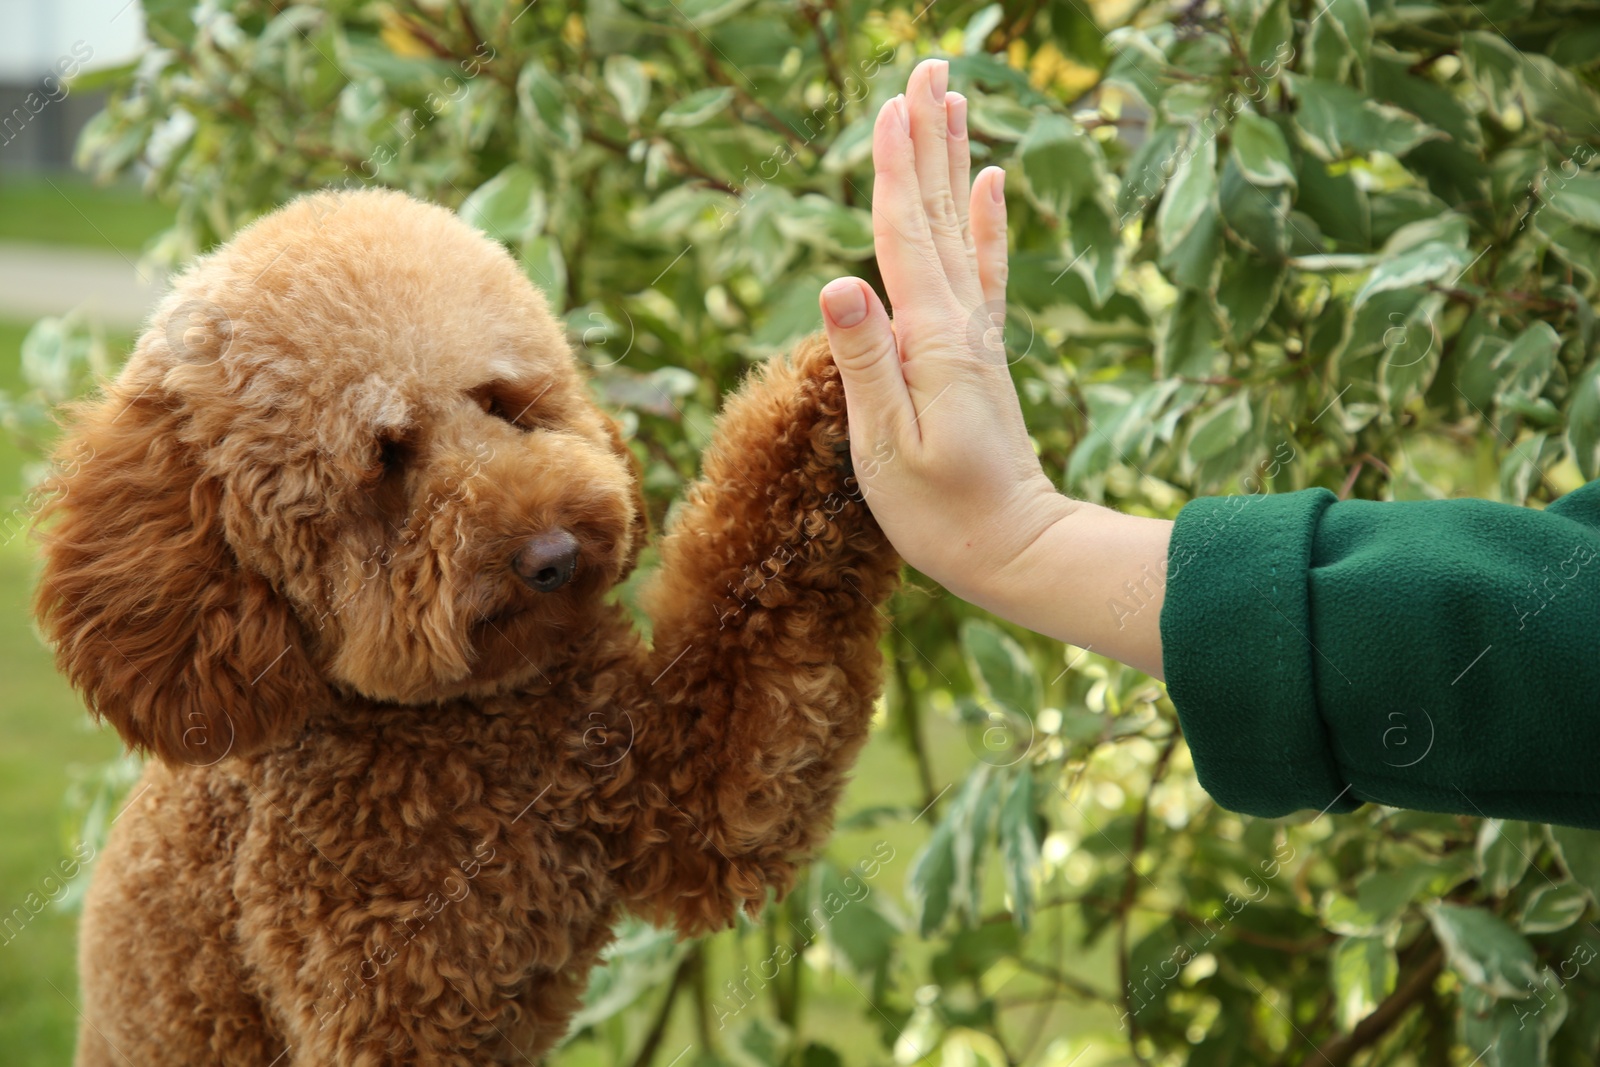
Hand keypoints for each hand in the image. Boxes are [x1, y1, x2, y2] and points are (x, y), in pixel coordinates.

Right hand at [817, 58, 1068, 610]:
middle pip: (941, 213)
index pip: (906, 237)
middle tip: (929, 67)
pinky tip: (995, 182)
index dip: (896, 169)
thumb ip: (866, 365)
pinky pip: (986, 272)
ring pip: (964, 229)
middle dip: (931, 139)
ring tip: (955, 98)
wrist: (1019, 552)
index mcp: (933, 341)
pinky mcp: (983, 355)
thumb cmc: (943, 516)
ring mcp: (976, 336)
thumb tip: (841, 281)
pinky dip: (990, 223)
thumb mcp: (886, 451)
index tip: (892, 103)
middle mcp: (961, 324)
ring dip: (957, 162)